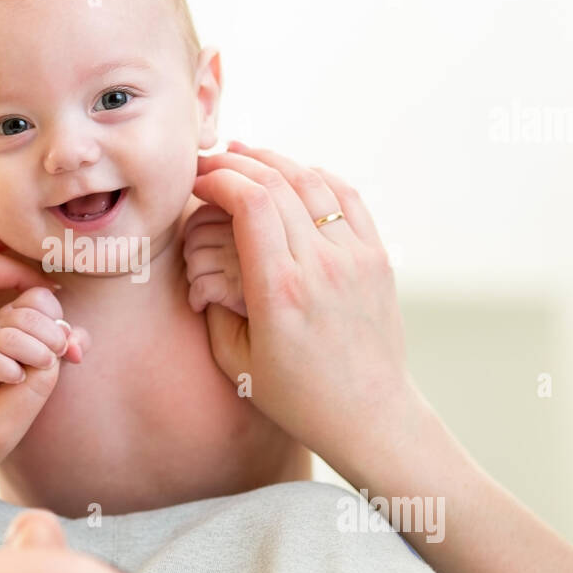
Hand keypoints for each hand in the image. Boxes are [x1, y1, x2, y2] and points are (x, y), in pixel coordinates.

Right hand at [0, 286, 90, 393]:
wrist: (11, 397)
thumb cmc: (38, 367)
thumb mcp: (62, 352)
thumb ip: (75, 343)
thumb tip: (76, 349)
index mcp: (22, 310)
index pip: (39, 298)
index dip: (56, 316)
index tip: (63, 338)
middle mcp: (2, 321)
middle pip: (26, 316)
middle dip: (51, 336)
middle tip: (59, 354)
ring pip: (10, 338)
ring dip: (36, 354)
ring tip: (46, 366)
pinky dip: (11, 371)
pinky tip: (20, 379)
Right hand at [192, 141, 418, 473]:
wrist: (371, 416)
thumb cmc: (299, 398)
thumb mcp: (235, 362)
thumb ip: (214, 306)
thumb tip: (203, 261)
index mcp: (281, 291)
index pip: (250, 202)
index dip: (217, 179)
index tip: (195, 182)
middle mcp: (321, 266)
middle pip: (276, 182)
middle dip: (235, 163)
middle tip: (208, 164)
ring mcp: (355, 257)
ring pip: (312, 180)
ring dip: (272, 161)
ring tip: (242, 156)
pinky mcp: (376, 257)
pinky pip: (345, 196)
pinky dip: (314, 175)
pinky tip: (291, 173)